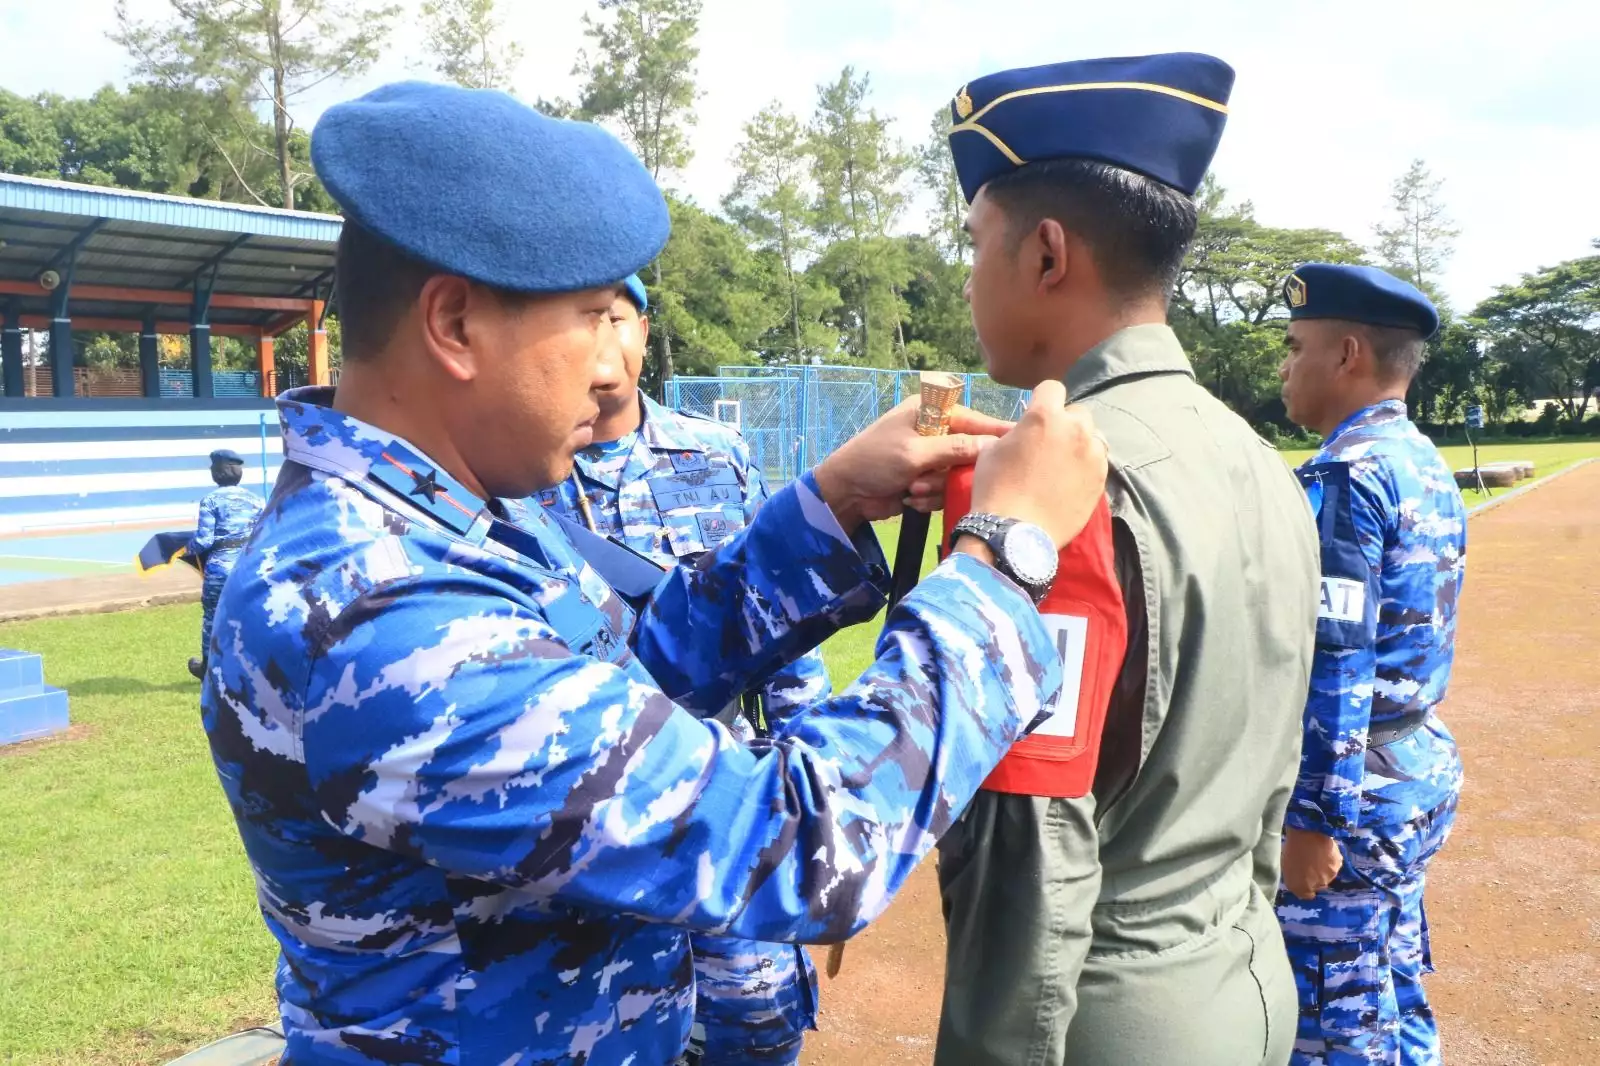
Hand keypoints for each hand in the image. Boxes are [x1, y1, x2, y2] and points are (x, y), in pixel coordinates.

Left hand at [813, 399, 1013, 530]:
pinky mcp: (927, 481)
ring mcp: (931, 458)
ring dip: (937, 487)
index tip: (1021, 439)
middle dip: (952, 470)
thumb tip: (990, 446)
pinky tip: (910, 499)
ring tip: (913, 489)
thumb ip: (953, 449)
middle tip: (932, 478)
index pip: (973, 419)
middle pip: (969, 452)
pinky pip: (945, 491)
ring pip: (958, 475)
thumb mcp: (914, 452)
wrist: (845, 493)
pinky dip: (930, 498)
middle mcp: (934, 432)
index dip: (996, 431)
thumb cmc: (874, 461)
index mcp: (929, 413)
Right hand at [964, 380, 1109, 550]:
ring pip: (1093, 437)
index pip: (1052, 388)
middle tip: (1049, 444)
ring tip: (1064, 464)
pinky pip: (1098, 462)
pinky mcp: (1101, 479)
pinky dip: (1087, 466)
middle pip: (1077, 413)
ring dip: (1080, 443)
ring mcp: (1093, 455)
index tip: (1035, 415)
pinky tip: (1071, 482)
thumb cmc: (996, 488)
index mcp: (1045, 416)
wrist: (1015, 534)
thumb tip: (1024, 433)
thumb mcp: (992, 450)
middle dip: (1064, 423)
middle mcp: (1075, 429)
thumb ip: (1015, 433)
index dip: (1042, 399)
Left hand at [1281, 827, 1343, 900]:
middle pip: (1319, 885)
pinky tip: (1325, 851)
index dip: (1306, 889)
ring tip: (1318, 855)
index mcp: (1300, 886)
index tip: (1306, 881)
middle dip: (1315, 877)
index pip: (1306, 895)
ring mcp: (1328, 876)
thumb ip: (1294, 877)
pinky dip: (1331, 860)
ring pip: (1328, 875)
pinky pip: (1334, 865)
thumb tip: (1300, 879)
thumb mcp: (1286, 864)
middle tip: (1311, 864)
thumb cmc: (1292, 847)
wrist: (1307, 832)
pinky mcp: (1337, 866)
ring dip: (1324, 869)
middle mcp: (1316, 886)